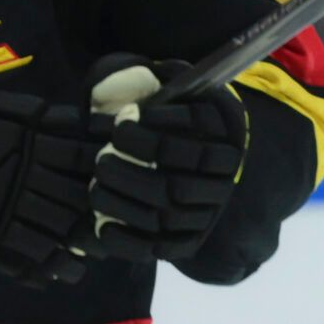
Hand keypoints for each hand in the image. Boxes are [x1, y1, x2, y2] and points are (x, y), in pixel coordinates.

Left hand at [81, 55, 246, 262]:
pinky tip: (102, 225)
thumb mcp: (167, 88)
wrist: (189, 161)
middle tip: (101, 156)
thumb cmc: (167, 116)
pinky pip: (164, 248)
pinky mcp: (191, 240)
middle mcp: (227, 173)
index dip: (158, 124)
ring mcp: (210, 211)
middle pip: (180, 178)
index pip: (198, 126)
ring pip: (169, 213)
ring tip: (96, 184)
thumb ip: (152, 78)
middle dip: (135, 167)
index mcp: (226, 127)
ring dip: (126, 200)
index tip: (123, 119)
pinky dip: (130, 240)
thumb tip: (138, 75)